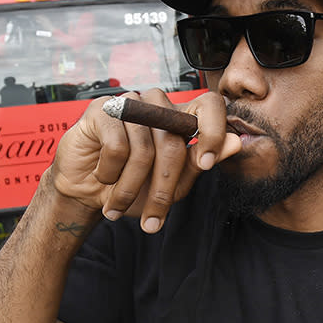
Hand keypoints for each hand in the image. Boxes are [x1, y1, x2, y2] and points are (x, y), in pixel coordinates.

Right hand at [50, 90, 240, 230]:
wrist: (86, 193)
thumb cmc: (133, 187)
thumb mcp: (174, 184)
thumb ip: (201, 162)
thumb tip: (236, 142)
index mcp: (179, 117)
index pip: (209, 105)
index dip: (213, 131)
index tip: (207, 163)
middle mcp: (156, 104)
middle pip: (174, 139)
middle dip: (163, 187)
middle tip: (154, 219)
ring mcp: (129, 103)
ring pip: (145, 148)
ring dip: (131, 187)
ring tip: (118, 206)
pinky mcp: (102, 109)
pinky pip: (117, 146)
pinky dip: (111, 172)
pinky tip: (103, 177)